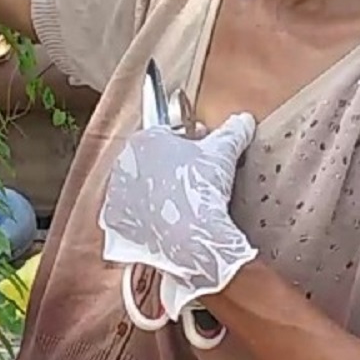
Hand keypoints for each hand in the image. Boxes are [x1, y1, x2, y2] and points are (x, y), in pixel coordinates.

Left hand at [99, 113, 257, 306]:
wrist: (188, 239)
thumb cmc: (200, 189)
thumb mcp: (223, 153)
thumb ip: (233, 132)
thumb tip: (244, 121)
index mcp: (145, 139)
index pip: (170, 135)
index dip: (192, 143)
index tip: (205, 154)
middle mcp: (124, 163)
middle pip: (154, 162)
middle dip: (175, 169)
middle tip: (198, 182)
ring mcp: (116, 195)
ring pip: (143, 190)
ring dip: (161, 194)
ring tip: (185, 206)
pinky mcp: (116, 224)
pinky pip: (134, 218)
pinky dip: (149, 221)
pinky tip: (169, 226)